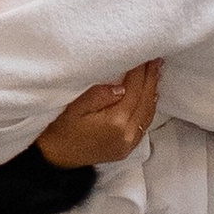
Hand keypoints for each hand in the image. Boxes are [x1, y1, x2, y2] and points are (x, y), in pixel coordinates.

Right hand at [38, 61, 161, 168]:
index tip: (144, 55)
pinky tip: (150, 96)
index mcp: (115, 123)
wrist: (57, 158)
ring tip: (156, 72)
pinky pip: (144, 124)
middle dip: (151, 78)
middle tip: (156, 59)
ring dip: (153, 91)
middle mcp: (127, 134)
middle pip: (145, 101)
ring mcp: (129, 144)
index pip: (133, 90)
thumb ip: (99, 95)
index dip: (140, 71)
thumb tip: (122, 86)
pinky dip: (148, 107)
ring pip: (148, 113)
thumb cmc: (62, 131)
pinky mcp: (127, 148)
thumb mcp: (75, 107)